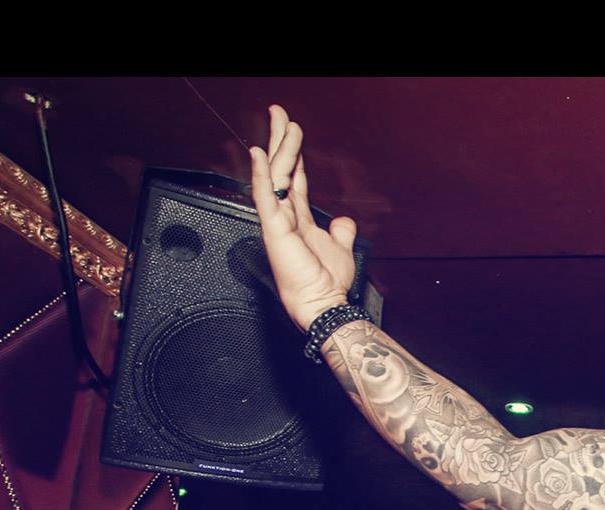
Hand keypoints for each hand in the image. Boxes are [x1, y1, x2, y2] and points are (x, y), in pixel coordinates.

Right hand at [248, 105, 358, 331]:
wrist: (323, 303)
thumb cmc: (327, 282)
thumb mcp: (341, 248)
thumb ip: (341, 230)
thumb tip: (344, 218)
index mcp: (297, 218)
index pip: (293, 177)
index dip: (293, 153)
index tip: (292, 131)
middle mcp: (284, 215)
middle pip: (280, 168)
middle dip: (280, 139)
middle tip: (279, 112)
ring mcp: (277, 220)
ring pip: (276, 174)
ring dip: (280, 146)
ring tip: (282, 121)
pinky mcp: (274, 228)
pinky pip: (265, 194)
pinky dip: (262, 173)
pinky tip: (259, 153)